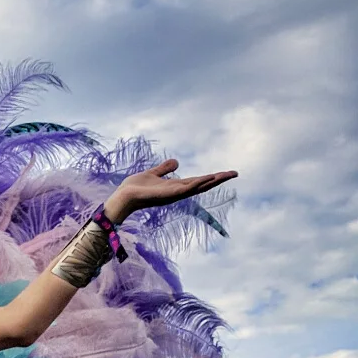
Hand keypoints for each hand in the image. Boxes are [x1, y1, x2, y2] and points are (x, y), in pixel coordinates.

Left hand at [104, 159, 236, 222]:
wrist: (123, 196)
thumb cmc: (135, 187)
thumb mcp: (153, 173)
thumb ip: (164, 168)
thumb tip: (177, 162)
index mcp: (175, 186)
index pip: (198, 181)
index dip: (212, 177)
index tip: (226, 173)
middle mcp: (177, 192)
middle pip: (203, 184)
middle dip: (219, 179)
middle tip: (235, 173)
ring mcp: (174, 194)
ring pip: (197, 186)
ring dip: (212, 181)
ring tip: (227, 175)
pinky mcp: (168, 195)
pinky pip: (185, 189)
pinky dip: (196, 184)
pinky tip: (207, 178)